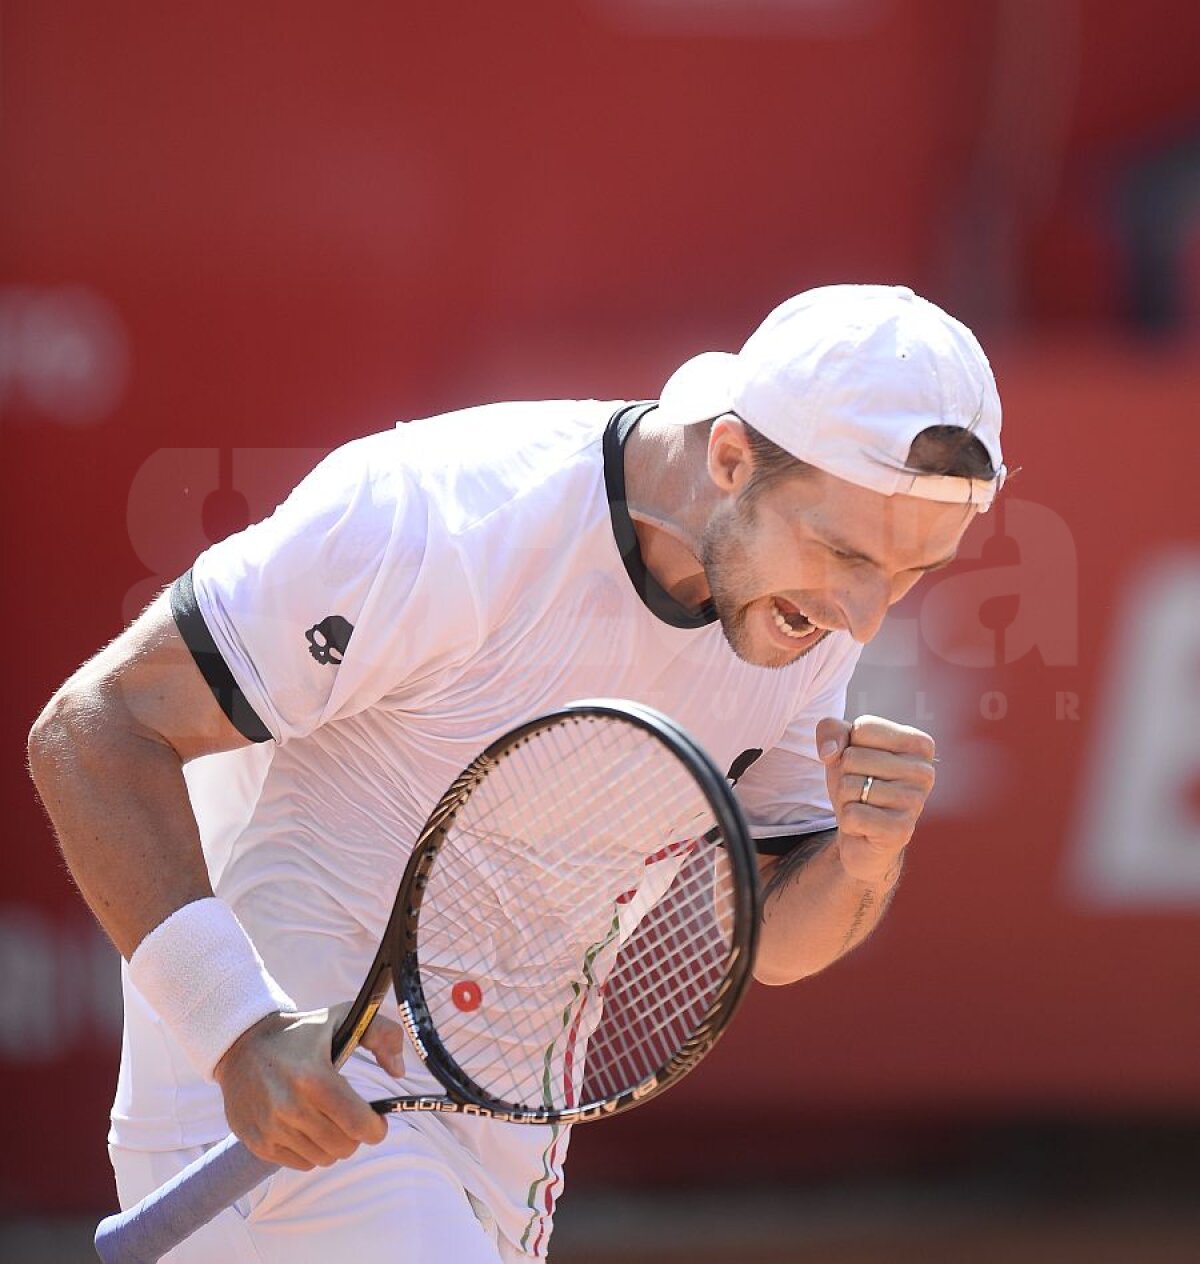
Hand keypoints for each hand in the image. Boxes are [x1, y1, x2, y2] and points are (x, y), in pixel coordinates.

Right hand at [214, 1002, 406, 1169]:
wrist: (242, 1044)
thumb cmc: (300, 1033)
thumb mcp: (344, 1018)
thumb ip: (382, 1034)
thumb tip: (399, 1071)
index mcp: (314, 1078)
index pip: (359, 1125)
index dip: (376, 1128)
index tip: (377, 1120)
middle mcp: (290, 1108)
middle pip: (344, 1146)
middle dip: (355, 1134)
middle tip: (350, 1115)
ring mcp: (271, 1128)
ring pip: (324, 1158)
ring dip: (333, 1143)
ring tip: (326, 1118)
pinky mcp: (257, 1143)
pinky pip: (300, 1164)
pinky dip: (310, 1150)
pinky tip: (306, 1126)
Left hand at [816, 714, 935, 884]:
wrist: (865, 836)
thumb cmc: (858, 782)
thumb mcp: (842, 748)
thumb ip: (831, 730)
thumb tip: (830, 753)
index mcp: (919, 744)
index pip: (864, 727)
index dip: (850, 746)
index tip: (864, 764)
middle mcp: (924, 772)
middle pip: (852, 757)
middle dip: (844, 775)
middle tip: (861, 790)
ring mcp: (915, 802)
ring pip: (848, 786)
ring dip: (844, 799)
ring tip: (863, 806)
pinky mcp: (901, 831)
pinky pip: (851, 815)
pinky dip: (847, 821)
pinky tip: (864, 826)